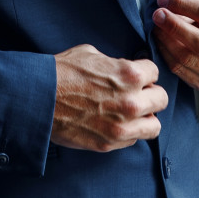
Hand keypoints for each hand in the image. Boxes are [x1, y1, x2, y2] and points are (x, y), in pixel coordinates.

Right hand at [52, 44, 167, 151]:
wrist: (37, 100)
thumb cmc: (60, 74)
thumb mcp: (91, 54)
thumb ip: (115, 63)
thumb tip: (122, 68)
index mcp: (130, 75)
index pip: (155, 73)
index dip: (144, 73)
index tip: (136, 77)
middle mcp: (131, 102)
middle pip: (161, 100)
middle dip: (150, 95)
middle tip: (138, 96)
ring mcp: (122, 126)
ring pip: (154, 126)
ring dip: (145, 118)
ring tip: (133, 115)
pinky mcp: (109, 143)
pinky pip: (133, 140)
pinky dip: (128, 133)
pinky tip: (115, 125)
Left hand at [151, 0, 198, 91]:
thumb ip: (195, 6)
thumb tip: (166, 3)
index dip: (182, 4)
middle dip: (173, 26)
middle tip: (157, 15)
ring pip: (186, 58)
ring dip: (165, 41)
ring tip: (156, 29)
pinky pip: (179, 70)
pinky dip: (165, 54)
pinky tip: (160, 43)